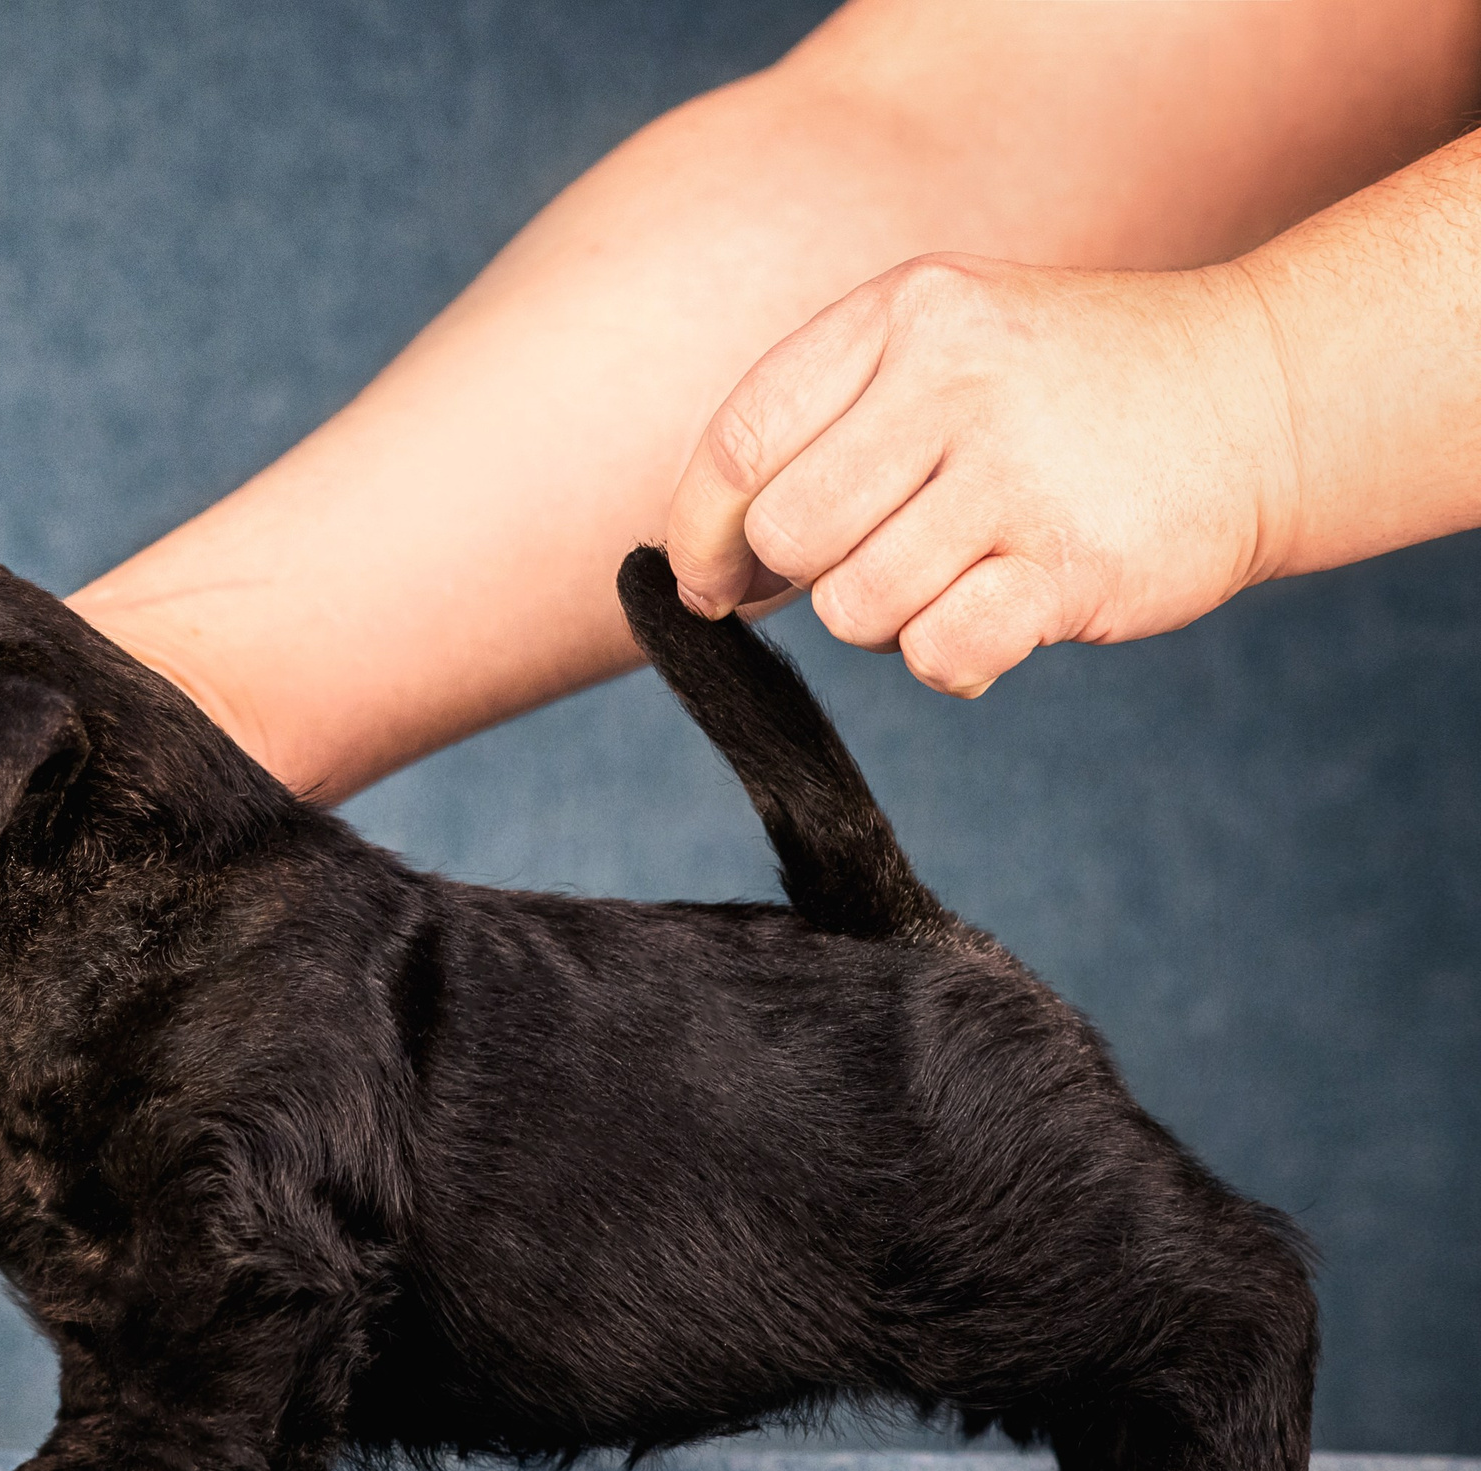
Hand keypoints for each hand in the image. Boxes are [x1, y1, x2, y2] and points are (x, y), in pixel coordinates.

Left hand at [665, 253, 1300, 695]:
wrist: (1266, 393)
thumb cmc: (1067, 391)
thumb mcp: (942, 347)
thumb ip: (822, 428)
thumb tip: (706, 571)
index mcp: (903, 313)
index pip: (741, 443)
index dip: (702, 533)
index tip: (713, 584)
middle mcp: (954, 379)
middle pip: (789, 536)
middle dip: (812, 578)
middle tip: (883, 559)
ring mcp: (1017, 470)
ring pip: (855, 607)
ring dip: (891, 618)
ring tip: (964, 570)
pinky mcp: (1074, 561)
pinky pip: (940, 654)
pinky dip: (955, 659)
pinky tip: (1003, 617)